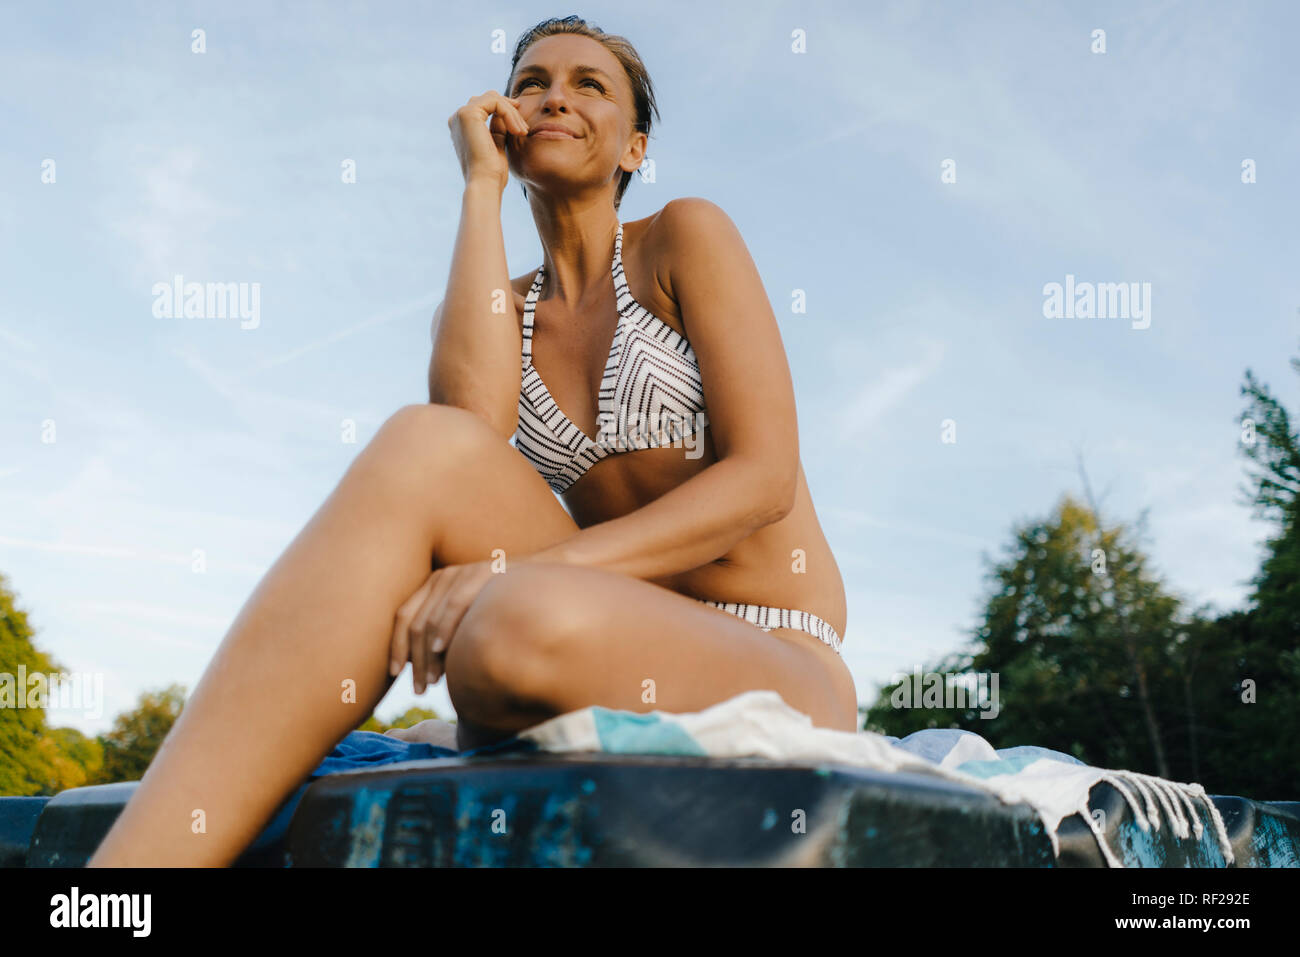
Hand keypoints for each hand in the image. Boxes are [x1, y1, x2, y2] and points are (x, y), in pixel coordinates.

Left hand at [390, 560, 498, 693]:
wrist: (541, 576)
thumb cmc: (504, 605)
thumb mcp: (469, 617)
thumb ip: (446, 634)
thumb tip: (420, 668)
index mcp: (433, 586)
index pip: (404, 617)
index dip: (396, 647)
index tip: (394, 674)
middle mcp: (442, 577)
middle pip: (416, 623)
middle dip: (415, 661)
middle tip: (419, 690)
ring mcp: (460, 573)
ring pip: (431, 619)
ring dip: (428, 655)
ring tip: (431, 682)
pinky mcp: (480, 573)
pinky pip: (455, 604)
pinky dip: (445, 628)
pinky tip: (440, 650)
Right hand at [447, 90, 528, 192]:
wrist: (485, 183)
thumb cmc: (491, 172)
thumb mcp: (496, 145)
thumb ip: (497, 128)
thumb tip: (503, 115)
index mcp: (462, 126)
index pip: (485, 106)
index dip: (505, 109)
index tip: (520, 122)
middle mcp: (458, 118)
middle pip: (488, 98)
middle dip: (510, 109)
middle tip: (523, 126)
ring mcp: (461, 114)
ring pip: (494, 98)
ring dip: (512, 113)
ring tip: (522, 132)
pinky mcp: (469, 113)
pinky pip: (496, 103)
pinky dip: (510, 114)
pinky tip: (517, 131)